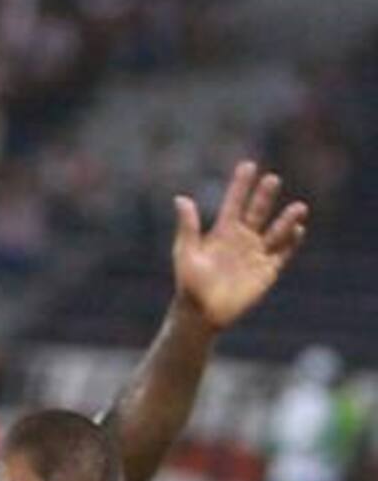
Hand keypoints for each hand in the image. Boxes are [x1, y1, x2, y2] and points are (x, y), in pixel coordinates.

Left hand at [172, 161, 307, 331]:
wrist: (200, 315)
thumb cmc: (189, 285)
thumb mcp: (186, 253)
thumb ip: (188, 227)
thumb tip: (181, 199)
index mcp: (223, 232)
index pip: (234, 202)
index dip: (241, 185)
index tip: (248, 165)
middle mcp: (242, 239)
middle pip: (257, 211)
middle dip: (264, 196)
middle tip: (272, 180)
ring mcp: (255, 254)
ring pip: (275, 231)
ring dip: (287, 219)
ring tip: (299, 207)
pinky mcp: (266, 272)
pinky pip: (282, 254)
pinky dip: (291, 243)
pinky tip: (299, 231)